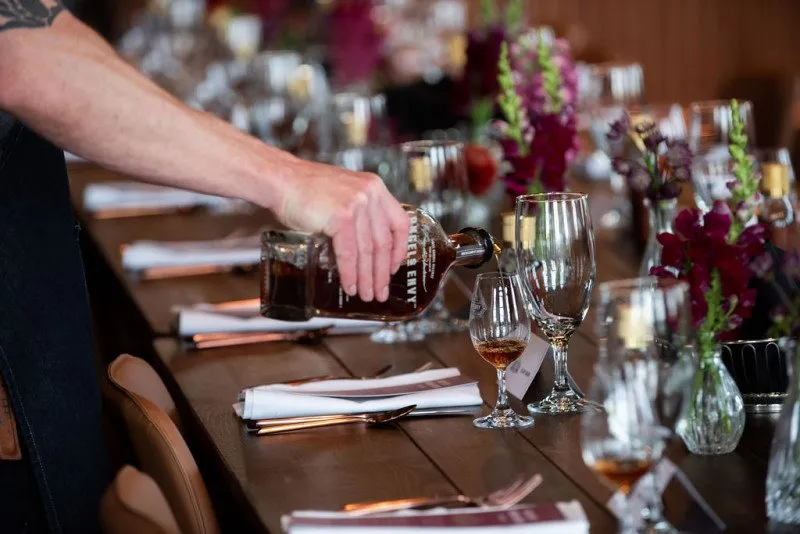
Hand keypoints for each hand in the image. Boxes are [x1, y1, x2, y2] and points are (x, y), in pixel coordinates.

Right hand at [273, 158, 408, 302]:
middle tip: (381, 292)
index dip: (399, 250)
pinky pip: (349, 253)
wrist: (280, 180)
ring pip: (367, 250)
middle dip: (382, 272)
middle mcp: (370, 194)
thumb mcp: (344, 194)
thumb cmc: (306, 190)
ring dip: (367, 278)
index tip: (393, 268)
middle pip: (383, 242)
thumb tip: (367, 251)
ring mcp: (357, 204)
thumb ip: (360, 215)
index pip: (400, 223)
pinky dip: (349, 273)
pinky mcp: (341, 216)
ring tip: (366, 295)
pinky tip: (350, 286)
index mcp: (375, 187)